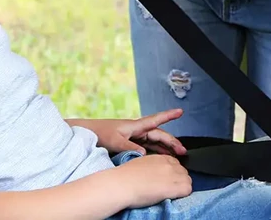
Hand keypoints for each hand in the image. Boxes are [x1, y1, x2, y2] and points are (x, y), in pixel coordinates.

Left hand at [71, 109, 187, 155]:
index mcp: (135, 126)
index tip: (180, 111)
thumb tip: (145, 154)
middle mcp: (137, 131)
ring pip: (154, 142)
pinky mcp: (130, 144)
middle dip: (172, 142)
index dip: (168, 116)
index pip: (155, 120)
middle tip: (183, 151)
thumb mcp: (115, 141)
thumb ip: (130, 147)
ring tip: (176, 157)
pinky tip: (160, 159)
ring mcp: (134, 137)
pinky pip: (147, 148)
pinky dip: (156, 152)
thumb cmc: (99, 134)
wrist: (87, 134)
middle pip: (158, 135)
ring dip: (165, 148)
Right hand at [114, 154, 192, 207]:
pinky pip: (188, 190)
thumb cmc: (124, 177)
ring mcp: (173, 174)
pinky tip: (173, 197)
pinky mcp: (175, 186)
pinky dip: (183, 194)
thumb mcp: (140, 164)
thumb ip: (152, 166)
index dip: (173, 173)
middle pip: (183, 172)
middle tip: (168, 189)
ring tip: (170, 194)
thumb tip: (155, 174)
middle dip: (178, 180)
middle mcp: (169, 164)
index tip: (167, 180)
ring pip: (187, 181)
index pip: (175, 164)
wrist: (122, 184)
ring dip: (181, 187)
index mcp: (160, 158)